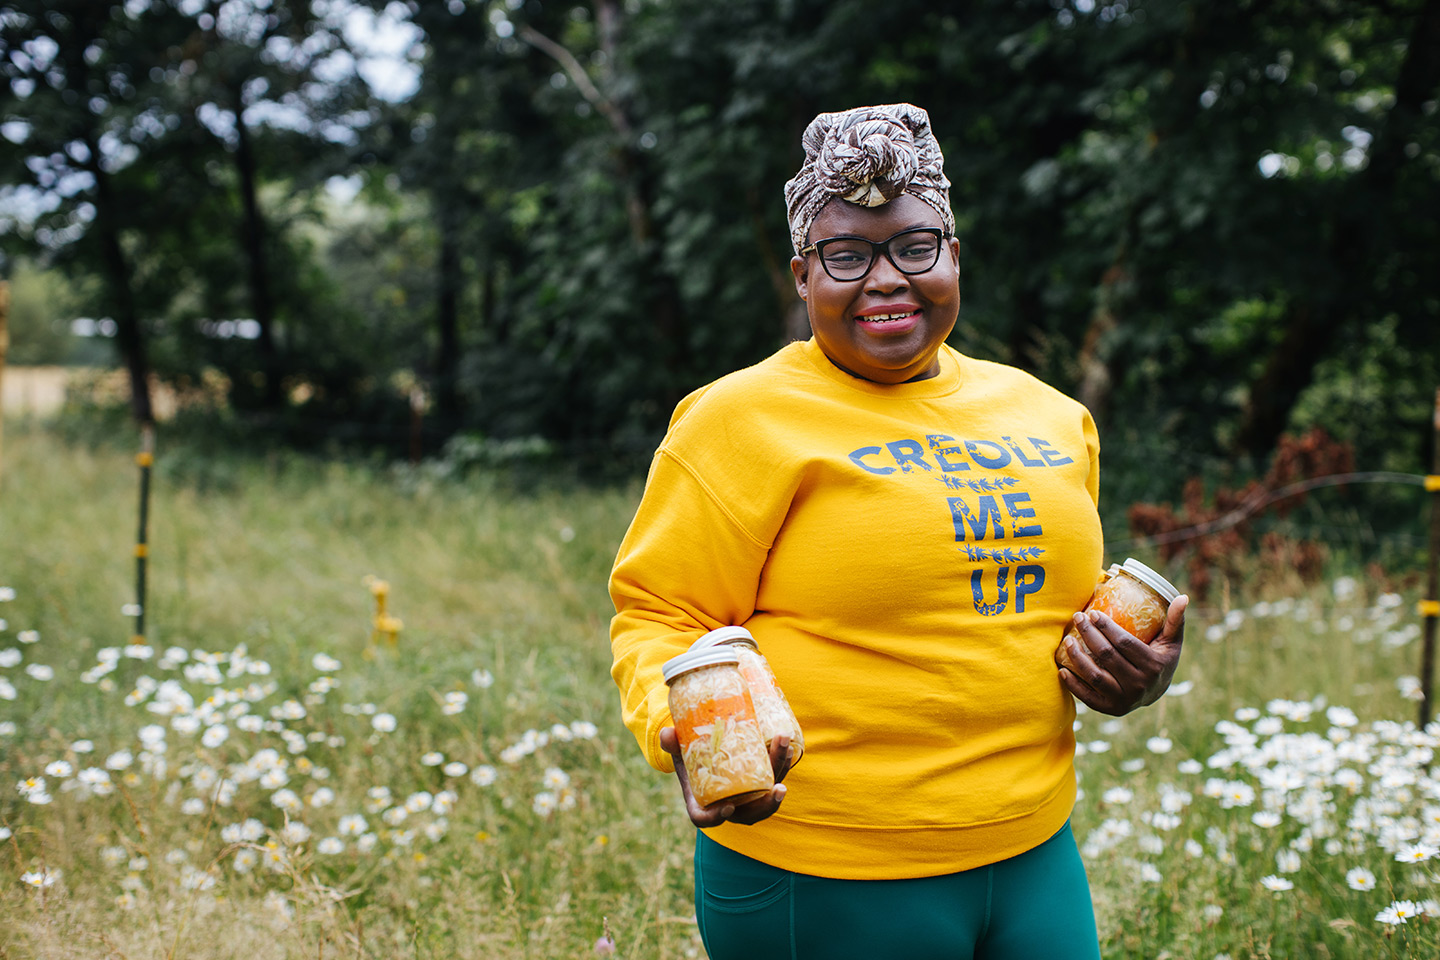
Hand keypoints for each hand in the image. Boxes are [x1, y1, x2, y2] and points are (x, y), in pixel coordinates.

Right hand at [659, 727, 790, 827]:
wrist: (707, 757)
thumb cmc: (690, 759)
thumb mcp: (678, 753)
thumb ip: (672, 745)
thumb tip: (667, 733)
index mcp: (702, 804)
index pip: (706, 819)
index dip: (716, 817)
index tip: (729, 806)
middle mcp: (729, 807)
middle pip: (750, 813)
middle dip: (766, 804)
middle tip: (777, 788)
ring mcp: (747, 798)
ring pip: (768, 796)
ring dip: (780, 774)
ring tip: (785, 750)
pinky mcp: (761, 784)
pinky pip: (775, 779)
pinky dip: (782, 764)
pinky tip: (787, 746)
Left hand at [1057, 595, 1187, 715]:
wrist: (1156, 693)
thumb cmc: (1161, 659)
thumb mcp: (1172, 642)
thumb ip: (1175, 620)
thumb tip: (1183, 597)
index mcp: (1154, 665)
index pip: (1125, 643)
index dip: (1107, 627)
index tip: (1092, 613)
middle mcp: (1139, 684)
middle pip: (1107, 656)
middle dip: (1089, 634)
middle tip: (1077, 617)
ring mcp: (1124, 699)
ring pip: (1095, 676)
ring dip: (1077, 657)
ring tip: (1067, 640)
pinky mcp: (1111, 709)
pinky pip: (1088, 698)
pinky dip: (1073, 685)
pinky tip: (1062, 669)